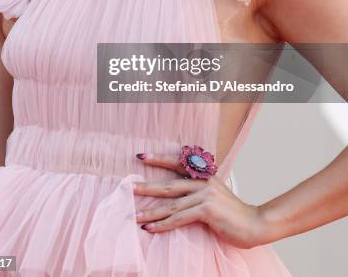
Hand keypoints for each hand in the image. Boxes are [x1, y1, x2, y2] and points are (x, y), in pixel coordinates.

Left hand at [133, 152, 266, 248]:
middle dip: (147, 186)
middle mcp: (203, 181)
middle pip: (169, 183)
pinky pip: (179, 217)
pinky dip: (163, 224)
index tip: (141, 156)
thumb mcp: (215, 196)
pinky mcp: (206, 209)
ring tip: (133, 214)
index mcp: (204, 175)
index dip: (159, 158)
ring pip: (171, 203)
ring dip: (150, 210)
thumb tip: (177, 196)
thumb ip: (198, 191)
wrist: (256, 224)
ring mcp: (205, 194)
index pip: (177, 162)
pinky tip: (150, 227)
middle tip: (129, 187)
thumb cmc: (234, 214)